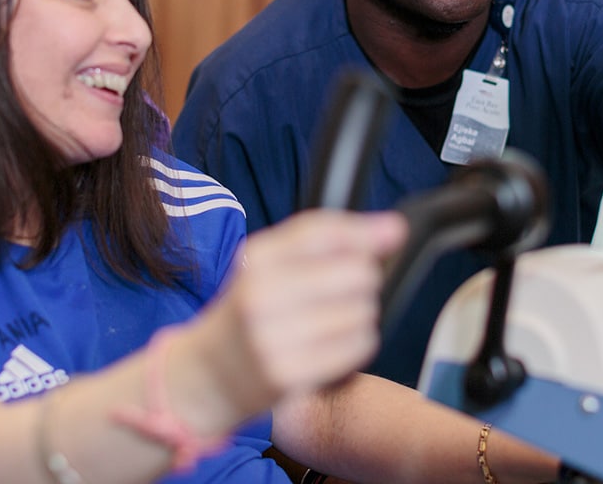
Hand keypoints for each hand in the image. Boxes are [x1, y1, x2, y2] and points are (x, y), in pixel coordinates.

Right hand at [217, 209, 406, 400]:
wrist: (208, 374)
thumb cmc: (251, 312)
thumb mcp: (273, 265)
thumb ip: (330, 241)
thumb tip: (394, 227)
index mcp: (256, 259)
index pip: (324, 232)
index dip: (366, 230)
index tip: (393, 232)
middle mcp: (261, 295)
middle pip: (356, 272)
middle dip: (364, 277)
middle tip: (345, 289)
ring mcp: (273, 338)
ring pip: (362, 310)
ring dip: (361, 312)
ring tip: (333, 319)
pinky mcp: (289, 375)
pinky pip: (358, 346)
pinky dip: (358, 341)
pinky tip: (335, 342)